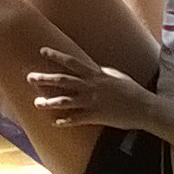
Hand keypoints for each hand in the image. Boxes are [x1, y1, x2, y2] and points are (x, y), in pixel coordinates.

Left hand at [26, 46, 150, 129]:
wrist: (144, 107)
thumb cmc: (131, 90)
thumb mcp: (116, 75)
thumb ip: (102, 71)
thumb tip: (95, 67)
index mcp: (96, 74)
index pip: (72, 62)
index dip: (56, 56)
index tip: (42, 50)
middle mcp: (91, 86)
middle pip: (63, 80)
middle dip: (45, 79)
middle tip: (29, 77)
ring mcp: (92, 101)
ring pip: (66, 101)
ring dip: (49, 102)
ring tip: (36, 103)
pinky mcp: (96, 116)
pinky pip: (77, 119)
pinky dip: (65, 121)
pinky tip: (55, 123)